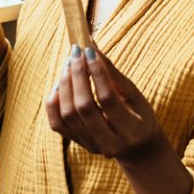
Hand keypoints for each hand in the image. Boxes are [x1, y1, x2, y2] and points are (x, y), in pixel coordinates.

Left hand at [46, 45, 193, 193]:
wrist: (137, 148)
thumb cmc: (139, 115)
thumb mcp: (134, 94)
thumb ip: (112, 73)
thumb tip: (91, 45)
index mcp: (131, 131)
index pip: (108, 99)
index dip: (97, 73)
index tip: (90, 51)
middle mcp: (110, 144)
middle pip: (83, 108)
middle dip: (77, 76)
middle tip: (76, 53)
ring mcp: (91, 146)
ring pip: (67, 115)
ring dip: (64, 85)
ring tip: (69, 64)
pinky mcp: (77, 144)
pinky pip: (56, 123)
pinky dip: (54, 101)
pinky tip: (61, 83)